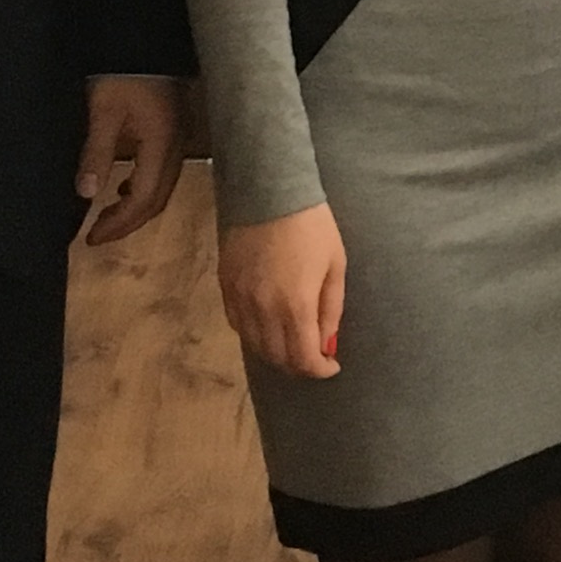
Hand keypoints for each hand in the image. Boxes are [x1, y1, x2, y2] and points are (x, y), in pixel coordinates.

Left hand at [76, 75, 188, 245]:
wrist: (147, 37)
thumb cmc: (123, 72)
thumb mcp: (103, 110)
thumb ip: (97, 153)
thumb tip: (85, 194)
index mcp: (160, 146)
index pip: (143, 199)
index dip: (118, 223)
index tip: (91, 237)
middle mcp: (175, 147)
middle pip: (158, 199)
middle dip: (129, 222)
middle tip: (98, 234)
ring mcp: (178, 138)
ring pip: (163, 187)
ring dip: (137, 206)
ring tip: (108, 214)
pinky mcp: (174, 129)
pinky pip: (163, 170)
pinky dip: (143, 186)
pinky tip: (124, 184)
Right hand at [221, 202, 346, 377]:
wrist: (269, 190)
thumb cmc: (312, 225)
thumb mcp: (335, 265)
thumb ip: (331, 310)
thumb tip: (327, 344)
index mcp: (296, 305)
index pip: (303, 359)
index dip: (319, 370)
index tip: (331, 366)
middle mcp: (264, 309)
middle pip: (277, 358)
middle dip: (299, 365)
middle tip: (314, 356)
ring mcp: (240, 299)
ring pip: (255, 346)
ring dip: (276, 353)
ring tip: (293, 343)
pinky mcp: (225, 286)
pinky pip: (238, 325)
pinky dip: (255, 335)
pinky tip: (268, 326)